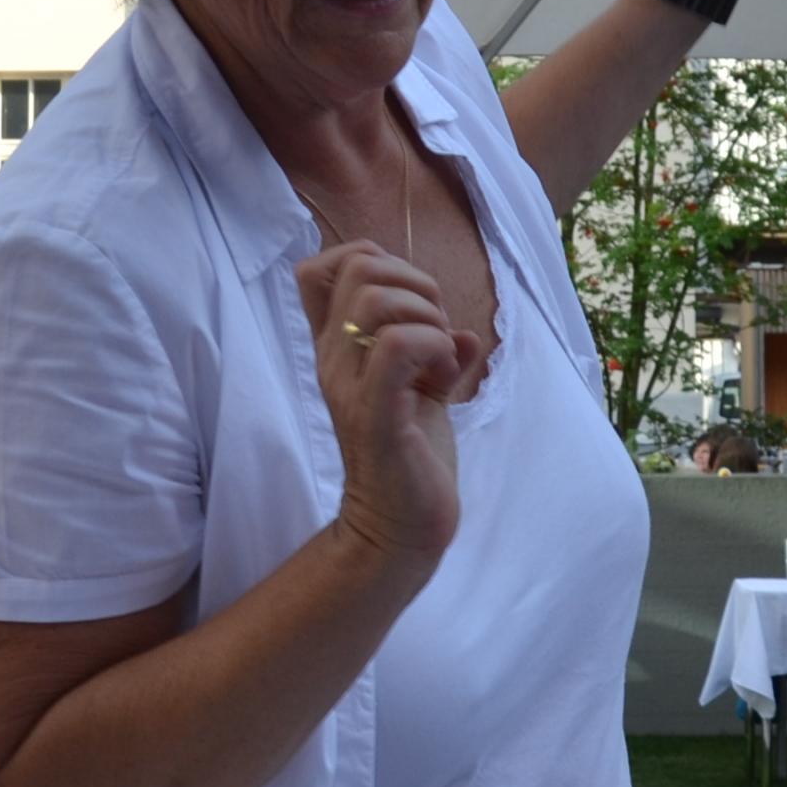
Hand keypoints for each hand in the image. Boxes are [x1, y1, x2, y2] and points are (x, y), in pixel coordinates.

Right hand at [297, 242, 473, 568]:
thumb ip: (435, 353)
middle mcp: (333, 358)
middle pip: (360, 266)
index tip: (408, 302)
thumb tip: (467, 334)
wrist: (401, 527)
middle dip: (416, 284)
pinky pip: (394, 347)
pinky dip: (431, 346)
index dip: (370, 259)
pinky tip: (442, 376)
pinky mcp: (373, 413)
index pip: (319, 266)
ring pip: (376, 300)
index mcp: (338, 348)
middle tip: (436, 332)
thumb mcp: (423, 391)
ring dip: (427, 317)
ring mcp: (349, 384)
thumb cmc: (411, 457)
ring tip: (439, 358)